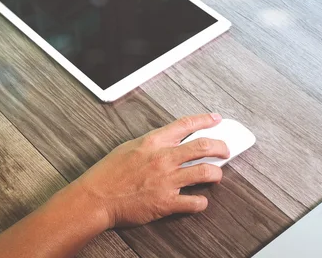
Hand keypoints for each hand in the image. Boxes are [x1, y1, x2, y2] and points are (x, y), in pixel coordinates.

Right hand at [71, 113, 229, 228]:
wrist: (95, 198)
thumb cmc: (108, 173)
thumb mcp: (130, 147)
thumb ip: (152, 144)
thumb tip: (169, 141)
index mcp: (154, 142)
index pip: (186, 124)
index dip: (206, 120)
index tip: (216, 119)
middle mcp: (164, 158)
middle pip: (204, 146)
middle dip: (221, 147)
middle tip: (226, 150)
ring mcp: (167, 180)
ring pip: (205, 172)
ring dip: (216, 174)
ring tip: (217, 175)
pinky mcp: (166, 202)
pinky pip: (194, 202)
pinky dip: (202, 202)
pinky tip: (201, 201)